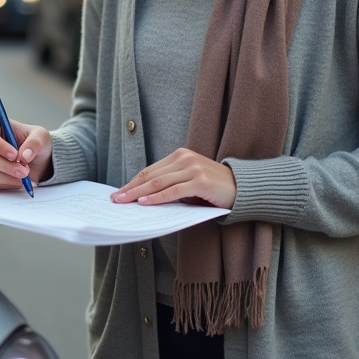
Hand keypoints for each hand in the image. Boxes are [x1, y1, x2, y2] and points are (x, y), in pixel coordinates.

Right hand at [0, 115, 52, 189]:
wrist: (35, 161)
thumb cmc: (34, 143)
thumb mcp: (41, 137)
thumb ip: (34, 143)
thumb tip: (24, 155)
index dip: (0, 147)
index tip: (15, 155)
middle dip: (7, 167)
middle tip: (24, 171)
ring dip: (7, 178)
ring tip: (24, 177)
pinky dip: (4, 185)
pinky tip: (16, 181)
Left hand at [111, 148, 235, 208]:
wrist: (243, 187)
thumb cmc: (213, 187)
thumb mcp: (189, 181)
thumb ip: (170, 184)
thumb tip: (143, 197)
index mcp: (180, 155)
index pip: (150, 170)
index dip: (133, 181)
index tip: (119, 191)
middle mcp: (185, 158)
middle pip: (151, 176)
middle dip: (131, 188)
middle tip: (115, 199)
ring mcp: (193, 168)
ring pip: (159, 183)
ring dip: (139, 193)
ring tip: (125, 201)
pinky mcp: (201, 181)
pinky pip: (174, 191)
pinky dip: (157, 198)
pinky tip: (145, 202)